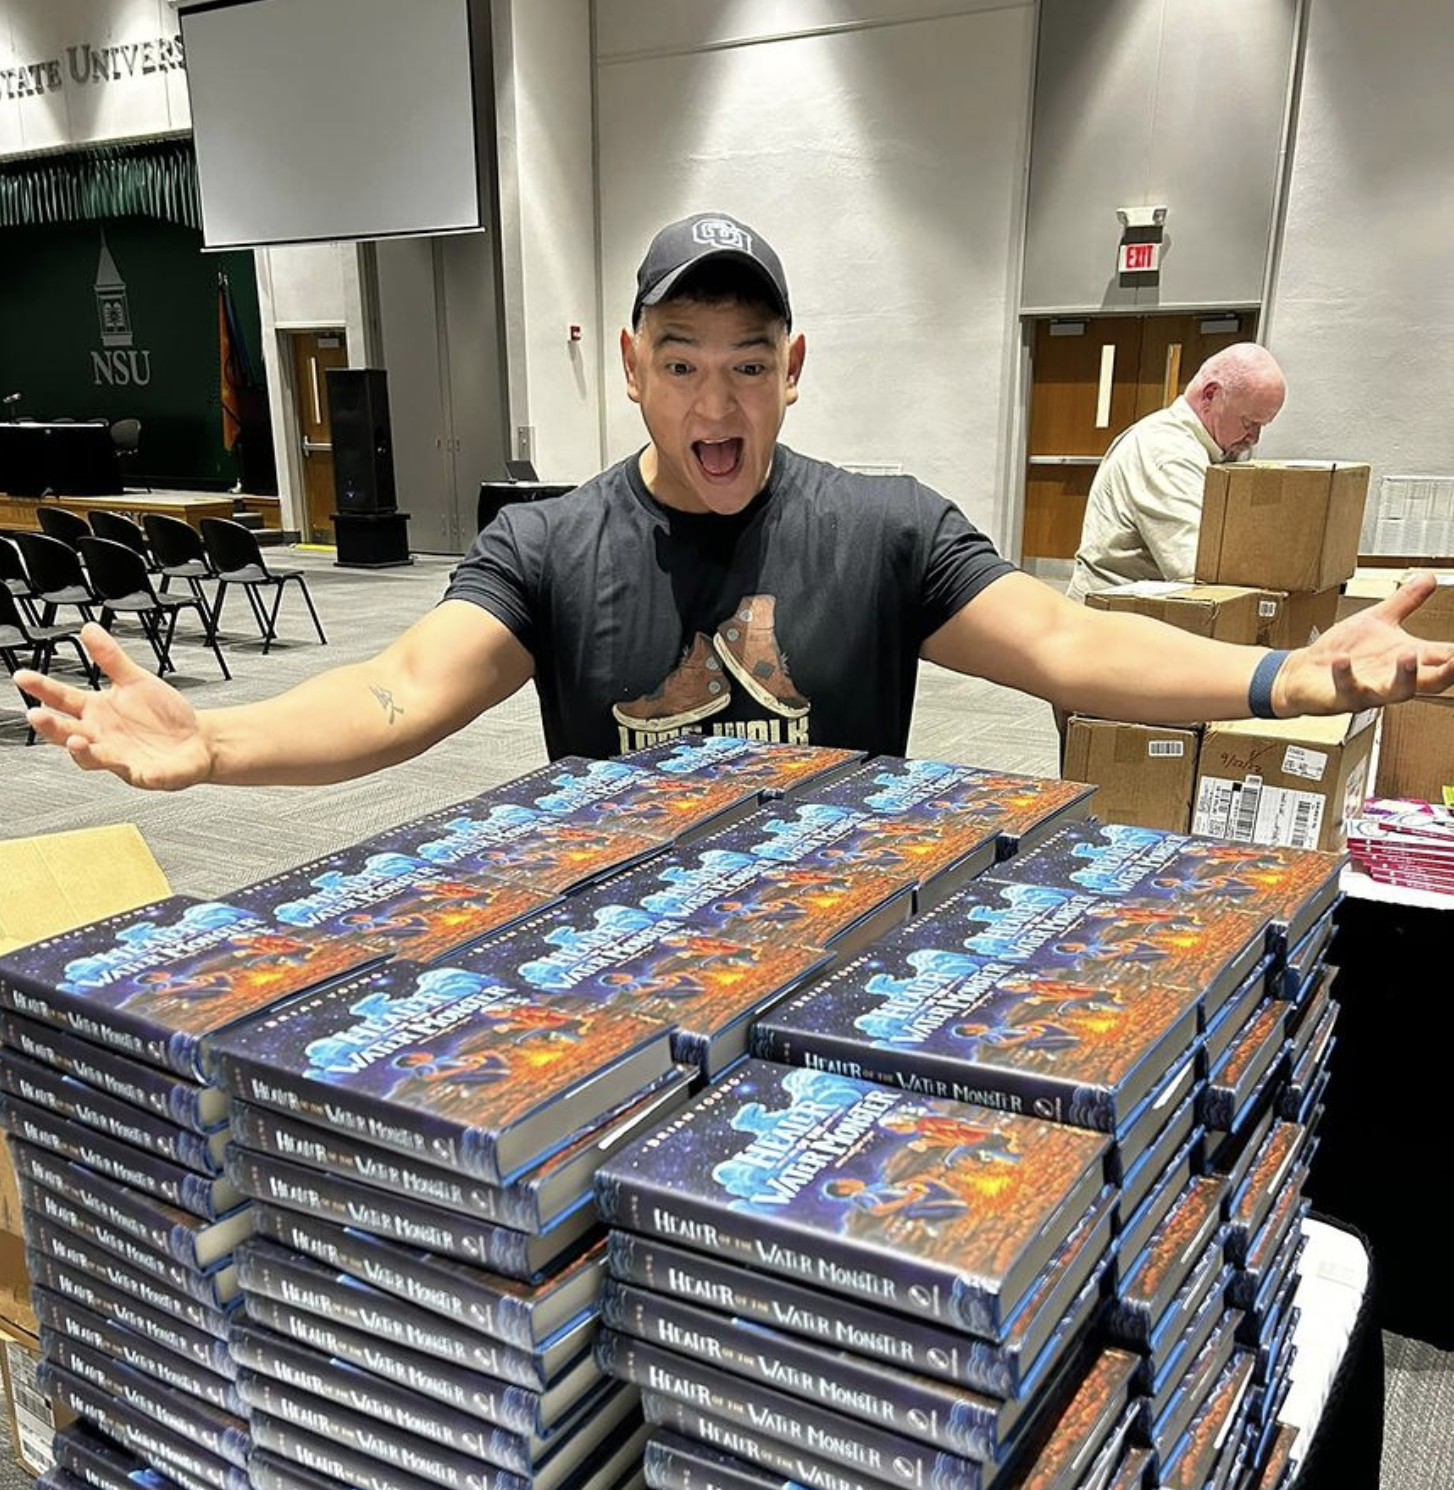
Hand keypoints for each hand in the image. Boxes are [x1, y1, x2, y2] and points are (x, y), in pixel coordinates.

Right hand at [15, 623, 215, 789]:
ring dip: (83, 752)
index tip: (23, 676)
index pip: (62, 699)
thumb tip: (89, 630)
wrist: (197, 740)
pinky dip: (143, 773)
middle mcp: (101, 736)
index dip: (42, 689)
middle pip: (67, 732)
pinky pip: (142, 775)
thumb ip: (110, 659)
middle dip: (51, 726)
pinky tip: (140, 768)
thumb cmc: (162, 714)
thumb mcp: (135, 680)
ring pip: (94, 758)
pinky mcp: (145, 774)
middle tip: (36, 716)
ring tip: (77, 742)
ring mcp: (120, 758)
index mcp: (96, 711)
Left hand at [1274, 571, 1453, 715]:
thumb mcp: (1378, 621)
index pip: (1446, 658)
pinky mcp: (1343, 696)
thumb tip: (1429, 578)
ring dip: (1406, 676)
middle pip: (1433, 682)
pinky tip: (1342, 660)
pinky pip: (1348, 689)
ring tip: (1408, 655)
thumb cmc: (1344, 651)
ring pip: (1398, 692)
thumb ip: (1405, 602)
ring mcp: (1371, 690)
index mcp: (1408, 658)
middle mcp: (1394, 678)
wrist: (1304, 673)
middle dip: (1450, 672)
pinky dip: (1346, 674)